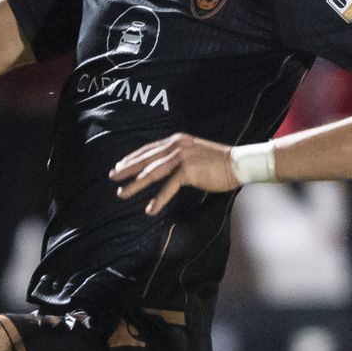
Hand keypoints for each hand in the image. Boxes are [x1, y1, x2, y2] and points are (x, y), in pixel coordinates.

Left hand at [109, 133, 236, 214]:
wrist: (238, 163)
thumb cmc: (219, 162)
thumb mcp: (195, 153)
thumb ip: (180, 156)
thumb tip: (166, 167)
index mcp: (177, 140)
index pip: (148, 149)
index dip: (132, 158)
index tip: (120, 166)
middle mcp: (176, 146)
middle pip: (145, 159)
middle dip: (127, 169)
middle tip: (112, 177)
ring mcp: (181, 157)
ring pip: (152, 172)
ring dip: (135, 185)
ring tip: (123, 193)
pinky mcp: (188, 171)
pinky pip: (168, 187)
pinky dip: (158, 199)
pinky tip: (150, 209)